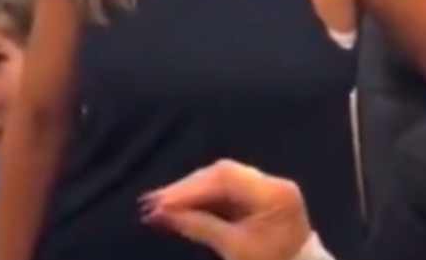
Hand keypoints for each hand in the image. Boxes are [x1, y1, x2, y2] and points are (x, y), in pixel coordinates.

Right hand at [141, 160, 311, 259]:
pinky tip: (180, 207)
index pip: (225, 178)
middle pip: (222, 175)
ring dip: (191, 193)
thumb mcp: (234, 251)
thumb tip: (160, 214)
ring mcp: (268, 189)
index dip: (189, 187)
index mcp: (273, 194)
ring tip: (159, 205)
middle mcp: (273, 183)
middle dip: (186, 189)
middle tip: (151, 202)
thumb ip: (198, 226)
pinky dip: (203, 199)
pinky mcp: (260, 198)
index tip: (160, 202)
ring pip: (221, 180)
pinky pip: (227, 192)